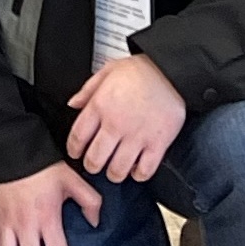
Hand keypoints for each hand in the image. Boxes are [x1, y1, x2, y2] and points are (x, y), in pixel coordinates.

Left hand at [60, 54, 186, 183]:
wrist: (172, 71)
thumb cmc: (142, 70)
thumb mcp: (108, 71)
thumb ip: (87, 90)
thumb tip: (73, 104)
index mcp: (100, 106)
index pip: (78, 137)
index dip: (73, 150)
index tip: (75, 153)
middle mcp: (116, 124)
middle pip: (95, 159)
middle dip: (91, 166)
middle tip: (94, 166)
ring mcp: (137, 136)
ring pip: (118, 169)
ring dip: (113, 174)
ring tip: (114, 171)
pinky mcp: (158, 143)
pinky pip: (145, 170)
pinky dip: (139, 175)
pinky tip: (136, 170)